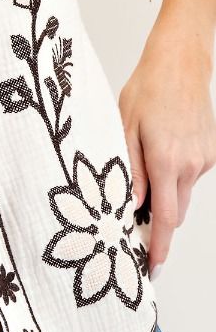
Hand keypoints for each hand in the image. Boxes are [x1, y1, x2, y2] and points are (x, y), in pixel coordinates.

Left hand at [119, 17, 215, 278]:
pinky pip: (190, 175)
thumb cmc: (147, 90)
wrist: (180, 63)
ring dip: (165, 196)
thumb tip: (129, 206)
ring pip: (182, 193)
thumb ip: (128, 171)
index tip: (153, 268)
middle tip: (134, 229)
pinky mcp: (210, 151)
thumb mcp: (124, 129)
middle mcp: (191, 165)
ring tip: (143, 174)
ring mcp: (204, 159)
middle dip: (158, 224)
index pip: (165, 219)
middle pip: (175, 211)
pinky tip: (161, 151)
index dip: (159, 247)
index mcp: (166, 161)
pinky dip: (174, 175)